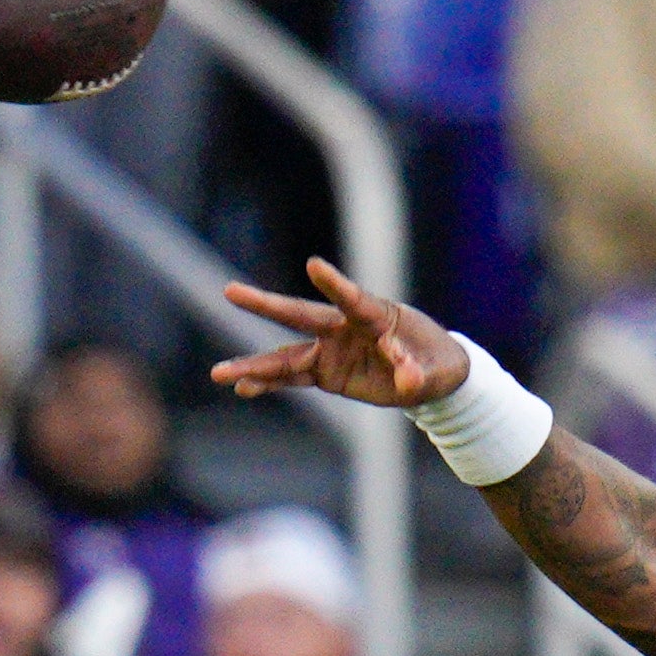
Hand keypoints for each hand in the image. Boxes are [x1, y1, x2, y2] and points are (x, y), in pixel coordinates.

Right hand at [213, 259, 471, 408]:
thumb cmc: (435, 360)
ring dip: (254, 365)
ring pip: (286, 355)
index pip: (352, 297)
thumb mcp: (435, 369)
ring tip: (220, 373)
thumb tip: (408, 382)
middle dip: (265, 305)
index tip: (315, 266)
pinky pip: (293, 378)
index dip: (335, 284)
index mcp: (375, 315)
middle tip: (230, 292)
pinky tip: (243, 389)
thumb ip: (418, 372)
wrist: (430, 372)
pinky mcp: (327, 372)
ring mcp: (331, 350)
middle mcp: (344, 328)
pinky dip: (269, 384)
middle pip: (300, 314)